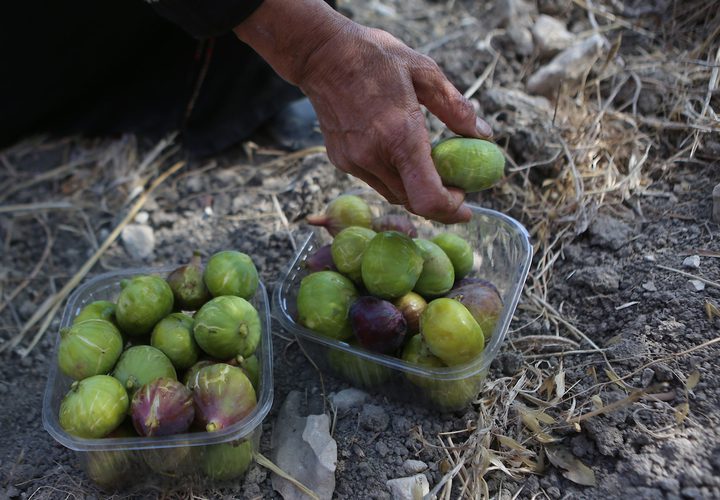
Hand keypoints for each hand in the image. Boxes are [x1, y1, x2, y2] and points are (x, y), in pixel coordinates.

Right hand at [234, 0, 492, 222]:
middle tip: (456, 189)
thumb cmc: (376, 57)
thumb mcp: (425, 72)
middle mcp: (374, 156)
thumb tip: (483, 134)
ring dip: (415, 190)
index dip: (450, 210)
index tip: (465, 205)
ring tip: (431, 168)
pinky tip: (400, 154)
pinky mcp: (342, 161)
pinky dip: (394, 176)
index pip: (427, 198)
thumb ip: (456, 108)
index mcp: (400, 135)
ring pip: (394, 194)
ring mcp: (354, 161)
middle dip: (438, 202)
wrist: (321, 55)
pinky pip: (375, 181)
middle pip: (413, 203)